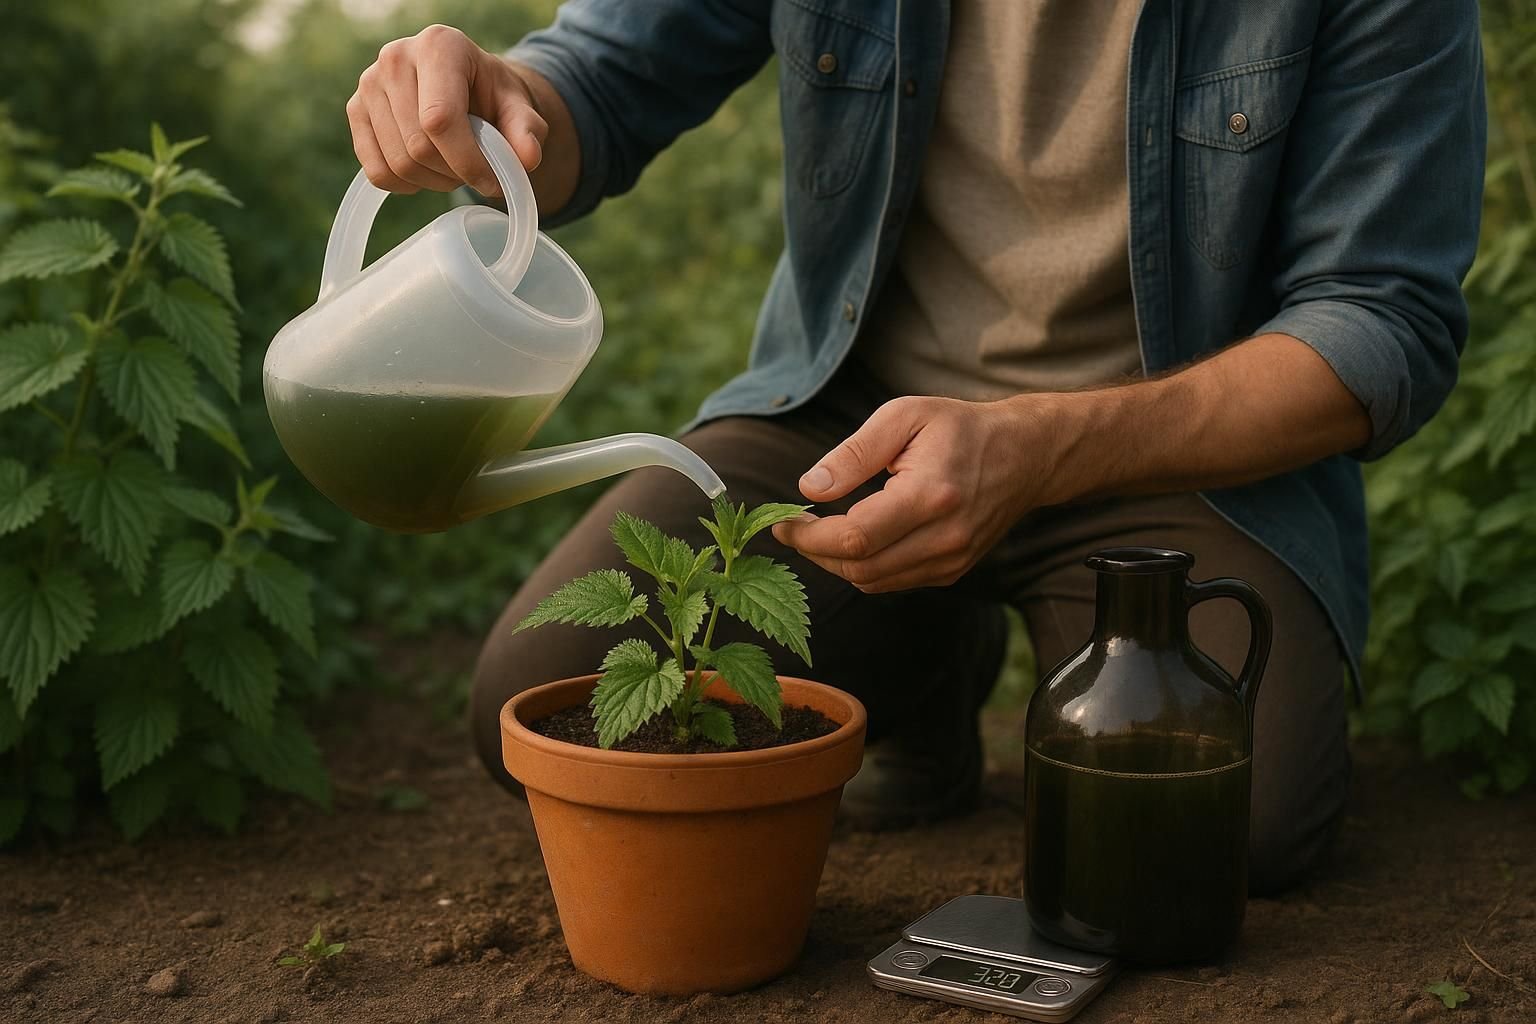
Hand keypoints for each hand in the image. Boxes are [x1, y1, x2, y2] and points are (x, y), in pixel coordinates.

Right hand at [348, 24, 546, 195]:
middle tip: (475, 172)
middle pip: (418, 146)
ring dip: (433, 181)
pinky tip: (428, 171)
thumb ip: (527, 131)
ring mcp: (368, 83)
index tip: (492, 182)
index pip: (440, 119)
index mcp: (439, 46)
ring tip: (454, 166)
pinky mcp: (355, 110)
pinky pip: (376, 172)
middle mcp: (395, 57)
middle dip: (454, 173)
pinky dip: (406, 185)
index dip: (467, 161)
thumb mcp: (519, 108)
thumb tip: (527, 158)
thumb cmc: (492, 96)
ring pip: (398, 163)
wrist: (467, 88)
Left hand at [772, 395, 1058, 592]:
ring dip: (836, 563)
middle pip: (859, 568)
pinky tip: (853, 540)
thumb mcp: (904, 417)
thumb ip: (854, 453)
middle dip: (815, 552)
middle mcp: (944, 538)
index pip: (854, 538)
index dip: (809, 537)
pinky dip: (863, 567)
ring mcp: (952, 561)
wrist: (1025, 455)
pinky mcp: (952, 571)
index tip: (782, 523)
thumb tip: (809, 488)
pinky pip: (892, 581)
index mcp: (930, 496)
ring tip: (818, 532)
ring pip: (873, 582)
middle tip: (794, 528)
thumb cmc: (960, 428)